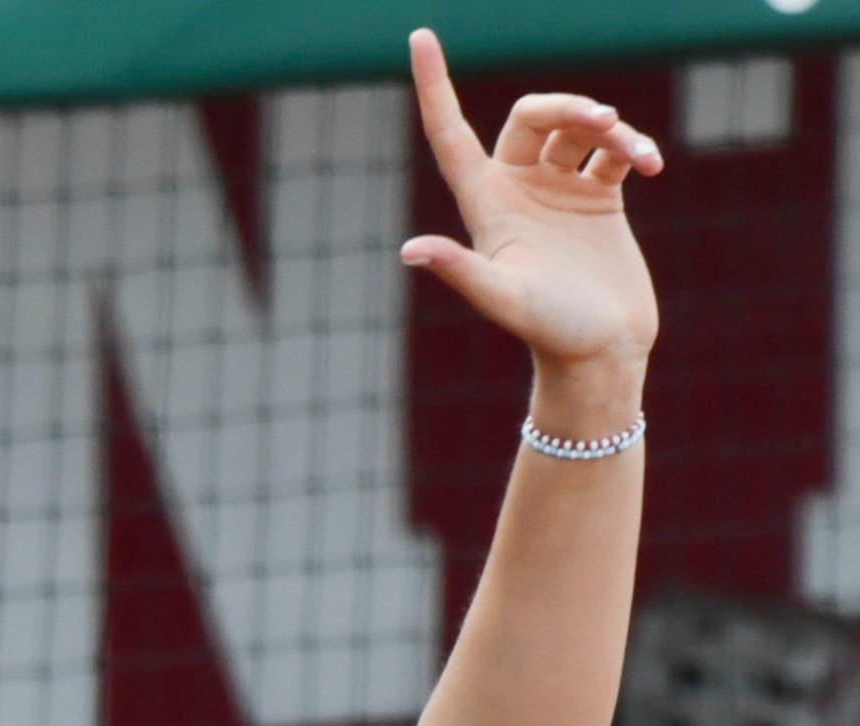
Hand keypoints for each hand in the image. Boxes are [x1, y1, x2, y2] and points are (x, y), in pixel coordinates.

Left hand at [401, 28, 661, 385]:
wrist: (603, 355)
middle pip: (532, 114)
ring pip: (578, 129)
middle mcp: (519, 192)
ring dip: (608, 128)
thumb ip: (463, 270)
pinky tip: (649, 166)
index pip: (450, 134)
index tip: (419, 35)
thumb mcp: (504, 298)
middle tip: (603, 121)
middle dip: (567, 106)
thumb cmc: (550, 332)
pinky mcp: (599, 201)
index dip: (433, 86)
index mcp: (487, 206)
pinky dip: (632, 149)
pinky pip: (614, 152)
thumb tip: (410, 252)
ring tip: (634, 154)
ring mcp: (559, 194)